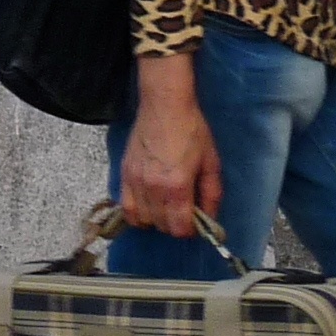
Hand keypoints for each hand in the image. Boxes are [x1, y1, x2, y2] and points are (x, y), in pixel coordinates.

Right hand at [119, 68, 219, 238]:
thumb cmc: (191, 130)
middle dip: (175, 224)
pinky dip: (137, 214)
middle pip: (161, 226)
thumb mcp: (210, 162)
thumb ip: (211, 194)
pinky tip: (148, 206)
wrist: (164, 105)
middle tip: (183, 212)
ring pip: (143, 219)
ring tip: (165, 208)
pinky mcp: (124, 174)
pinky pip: (126, 207)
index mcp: (177, 185)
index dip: (190, 230)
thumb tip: (210, 218)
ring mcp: (135, 181)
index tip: (196, 222)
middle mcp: (153, 187)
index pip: (179, 228)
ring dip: (156, 220)